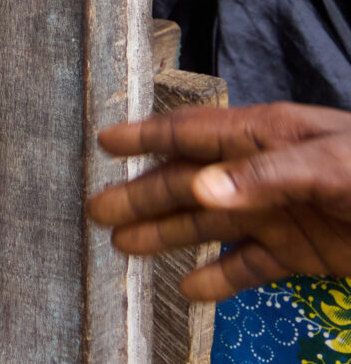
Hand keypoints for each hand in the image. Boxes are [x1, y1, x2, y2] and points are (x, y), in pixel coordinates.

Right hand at [89, 104, 350, 297]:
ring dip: (167, 235)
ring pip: (209, 225)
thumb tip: (199, 189)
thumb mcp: (332, 165)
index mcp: (266, 135)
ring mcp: (280, 213)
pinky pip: (250, 265)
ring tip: (122, 247)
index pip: (194, 132)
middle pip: (190, 183)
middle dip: (143, 196)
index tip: (103, 143)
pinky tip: (190, 291)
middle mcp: (262, 172)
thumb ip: (265, 174)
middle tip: (96, 212)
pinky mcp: (302, 253)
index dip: (147, 137)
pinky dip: (220, 278)